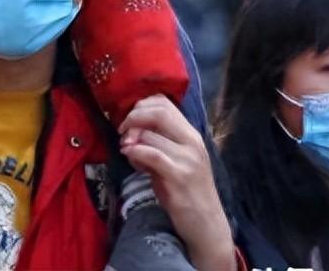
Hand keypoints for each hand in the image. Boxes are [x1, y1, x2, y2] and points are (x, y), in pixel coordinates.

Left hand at [119, 96, 234, 270]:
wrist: (206, 224)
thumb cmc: (186, 191)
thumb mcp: (174, 160)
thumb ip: (158, 142)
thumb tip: (130, 128)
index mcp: (191, 135)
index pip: (164, 103)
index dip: (141, 105)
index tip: (129, 118)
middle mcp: (192, 142)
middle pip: (158, 111)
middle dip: (133, 117)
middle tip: (122, 131)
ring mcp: (187, 158)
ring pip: (150, 134)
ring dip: (131, 140)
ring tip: (127, 151)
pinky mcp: (179, 176)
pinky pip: (151, 154)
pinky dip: (134, 152)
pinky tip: (129, 157)